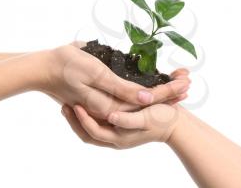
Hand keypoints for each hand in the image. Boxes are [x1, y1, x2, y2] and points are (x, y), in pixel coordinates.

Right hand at [44, 42, 190, 118]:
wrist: (44, 69)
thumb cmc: (67, 67)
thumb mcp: (95, 75)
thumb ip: (121, 89)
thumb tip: (147, 98)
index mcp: (111, 105)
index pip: (147, 100)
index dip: (168, 91)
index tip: (186, 82)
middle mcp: (112, 109)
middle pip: (147, 102)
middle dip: (170, 91)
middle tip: (188, 81)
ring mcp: (107, 105)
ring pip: (140, 101)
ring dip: (160, 92)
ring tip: (178, 83)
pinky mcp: (102, 99)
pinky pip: (127, 98)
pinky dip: (144, 92)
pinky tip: (153, 87)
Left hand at [61, 103, 185, 148]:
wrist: (175, 124)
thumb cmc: (162, 120)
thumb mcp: (146, 118)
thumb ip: (128, 120)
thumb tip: (110, 117)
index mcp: (119, 138)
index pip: (92, 131)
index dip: (81, 120)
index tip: (74, 105)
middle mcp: (115, 138)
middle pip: (87, 133)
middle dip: (74, 121)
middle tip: (65, 105)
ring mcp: (117, 133)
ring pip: (91, 129)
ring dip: (80, 118)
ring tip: (71, 103)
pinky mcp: (120, 125)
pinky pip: (99, 124)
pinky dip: (90, 116)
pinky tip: (88, 102)